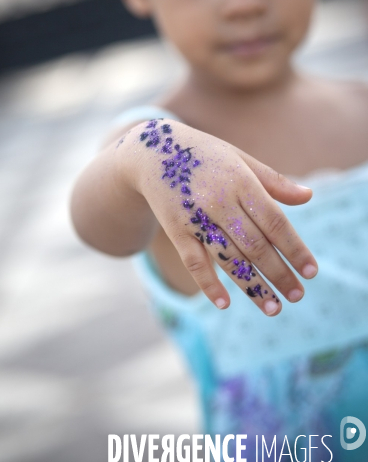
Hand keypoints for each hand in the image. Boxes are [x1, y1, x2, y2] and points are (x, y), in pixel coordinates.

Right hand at [117, 118, 317, 316]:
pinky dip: (208, 283)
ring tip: (273, 308)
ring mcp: (195, 218)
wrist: (151, 153)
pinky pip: (193, 262)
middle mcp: (218, 201)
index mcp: (240, 181)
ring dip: (252, 286)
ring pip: (227, 258)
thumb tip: (308, 197)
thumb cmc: (204, 155)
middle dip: (278, 274)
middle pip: (254, 245)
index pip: (274, 221)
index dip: (294, 248)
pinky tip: (224, 304)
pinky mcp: (175, 230)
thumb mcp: (239, 159)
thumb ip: (272, 180)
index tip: (311, 271)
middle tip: (297, 296)